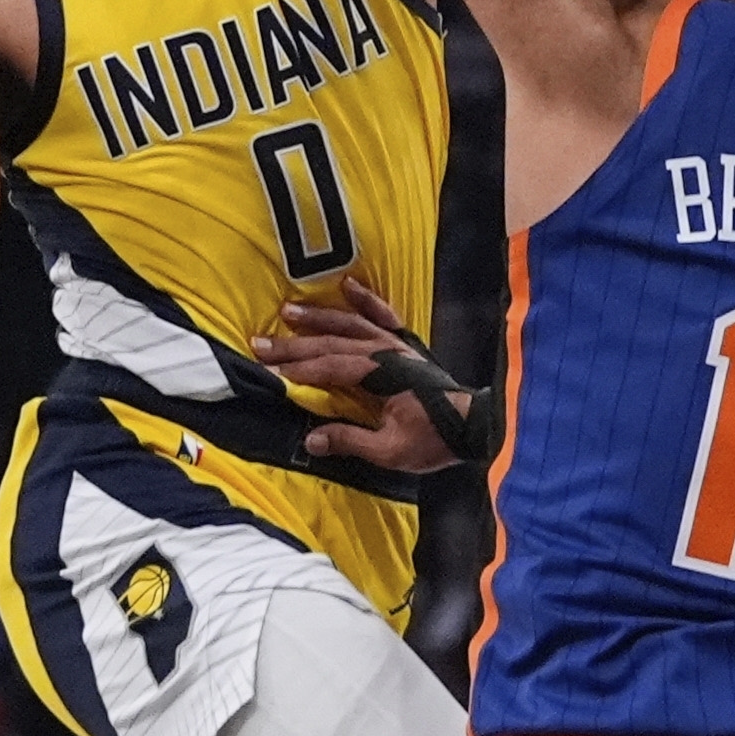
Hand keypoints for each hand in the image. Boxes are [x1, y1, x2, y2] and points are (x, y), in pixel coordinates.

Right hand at [250, 278, 485, 473]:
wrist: (475, 426)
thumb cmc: (434, 440)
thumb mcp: (391, 451)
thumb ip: (350, 441)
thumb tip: (310, 440)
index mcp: (379, 375)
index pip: (329, 367)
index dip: (297, 369)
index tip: (269, 371)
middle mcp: (384, 352)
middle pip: (330, 343)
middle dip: (292, 344)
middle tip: (259, 343)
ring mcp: (395, 345)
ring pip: (349, 323)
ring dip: (317, 317)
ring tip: (287, 311)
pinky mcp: (405, 344)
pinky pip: (382, 314)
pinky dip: (365, 299)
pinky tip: (347, 284)